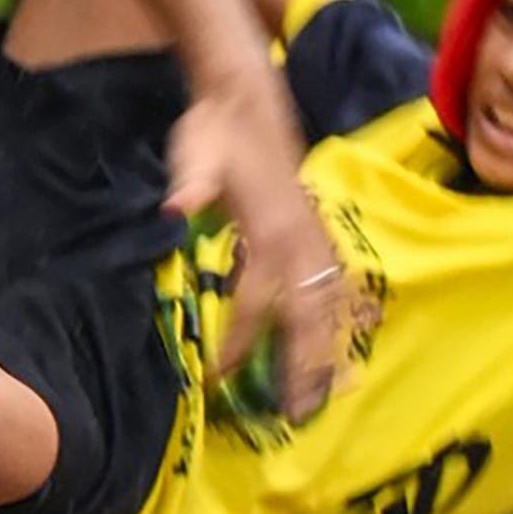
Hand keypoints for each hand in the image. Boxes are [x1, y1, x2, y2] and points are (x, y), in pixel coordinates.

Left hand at [169, 86, 344, 416]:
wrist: (246, 99)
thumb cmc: (215, 131)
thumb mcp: (195, 152)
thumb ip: (191, 182)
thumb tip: (176, 208)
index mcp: (268, 230)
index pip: (255, 303)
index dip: (238, 342)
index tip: (220, 377)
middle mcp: (298, 238)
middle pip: (306, 316)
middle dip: (301, 366)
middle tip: (294, 414)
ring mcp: (311, 235)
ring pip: (327, 305)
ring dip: (325, 351)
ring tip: (320, 396)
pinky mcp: (314, 231)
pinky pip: (333, 286)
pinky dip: (336, 320)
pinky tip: (334, 348)